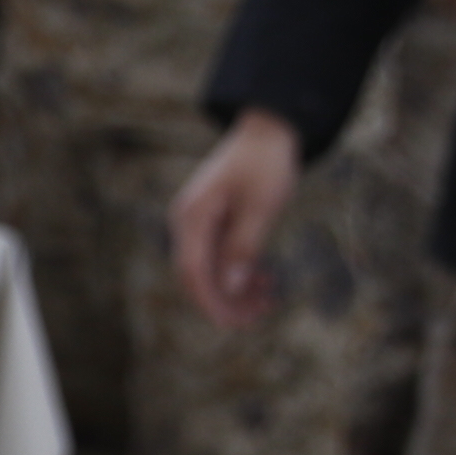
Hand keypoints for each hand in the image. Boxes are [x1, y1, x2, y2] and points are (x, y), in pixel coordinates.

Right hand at [171, 110, 302, 331]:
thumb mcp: (261, 206)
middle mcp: (187, 222)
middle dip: (226, 301)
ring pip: (209, 270)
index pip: (194, 272)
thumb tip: (232, 288)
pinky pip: (217, 256)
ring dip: (235, 289)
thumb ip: (244, 247)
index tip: (235, 323)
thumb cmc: (265, 163)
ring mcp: (197, 223)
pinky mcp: (210, 223)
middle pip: (197, 276)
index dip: (212, 302)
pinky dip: (238, 271)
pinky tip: (263, 277)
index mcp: (192, 217)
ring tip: (268, 297)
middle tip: (261, 314)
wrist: (266, 131)